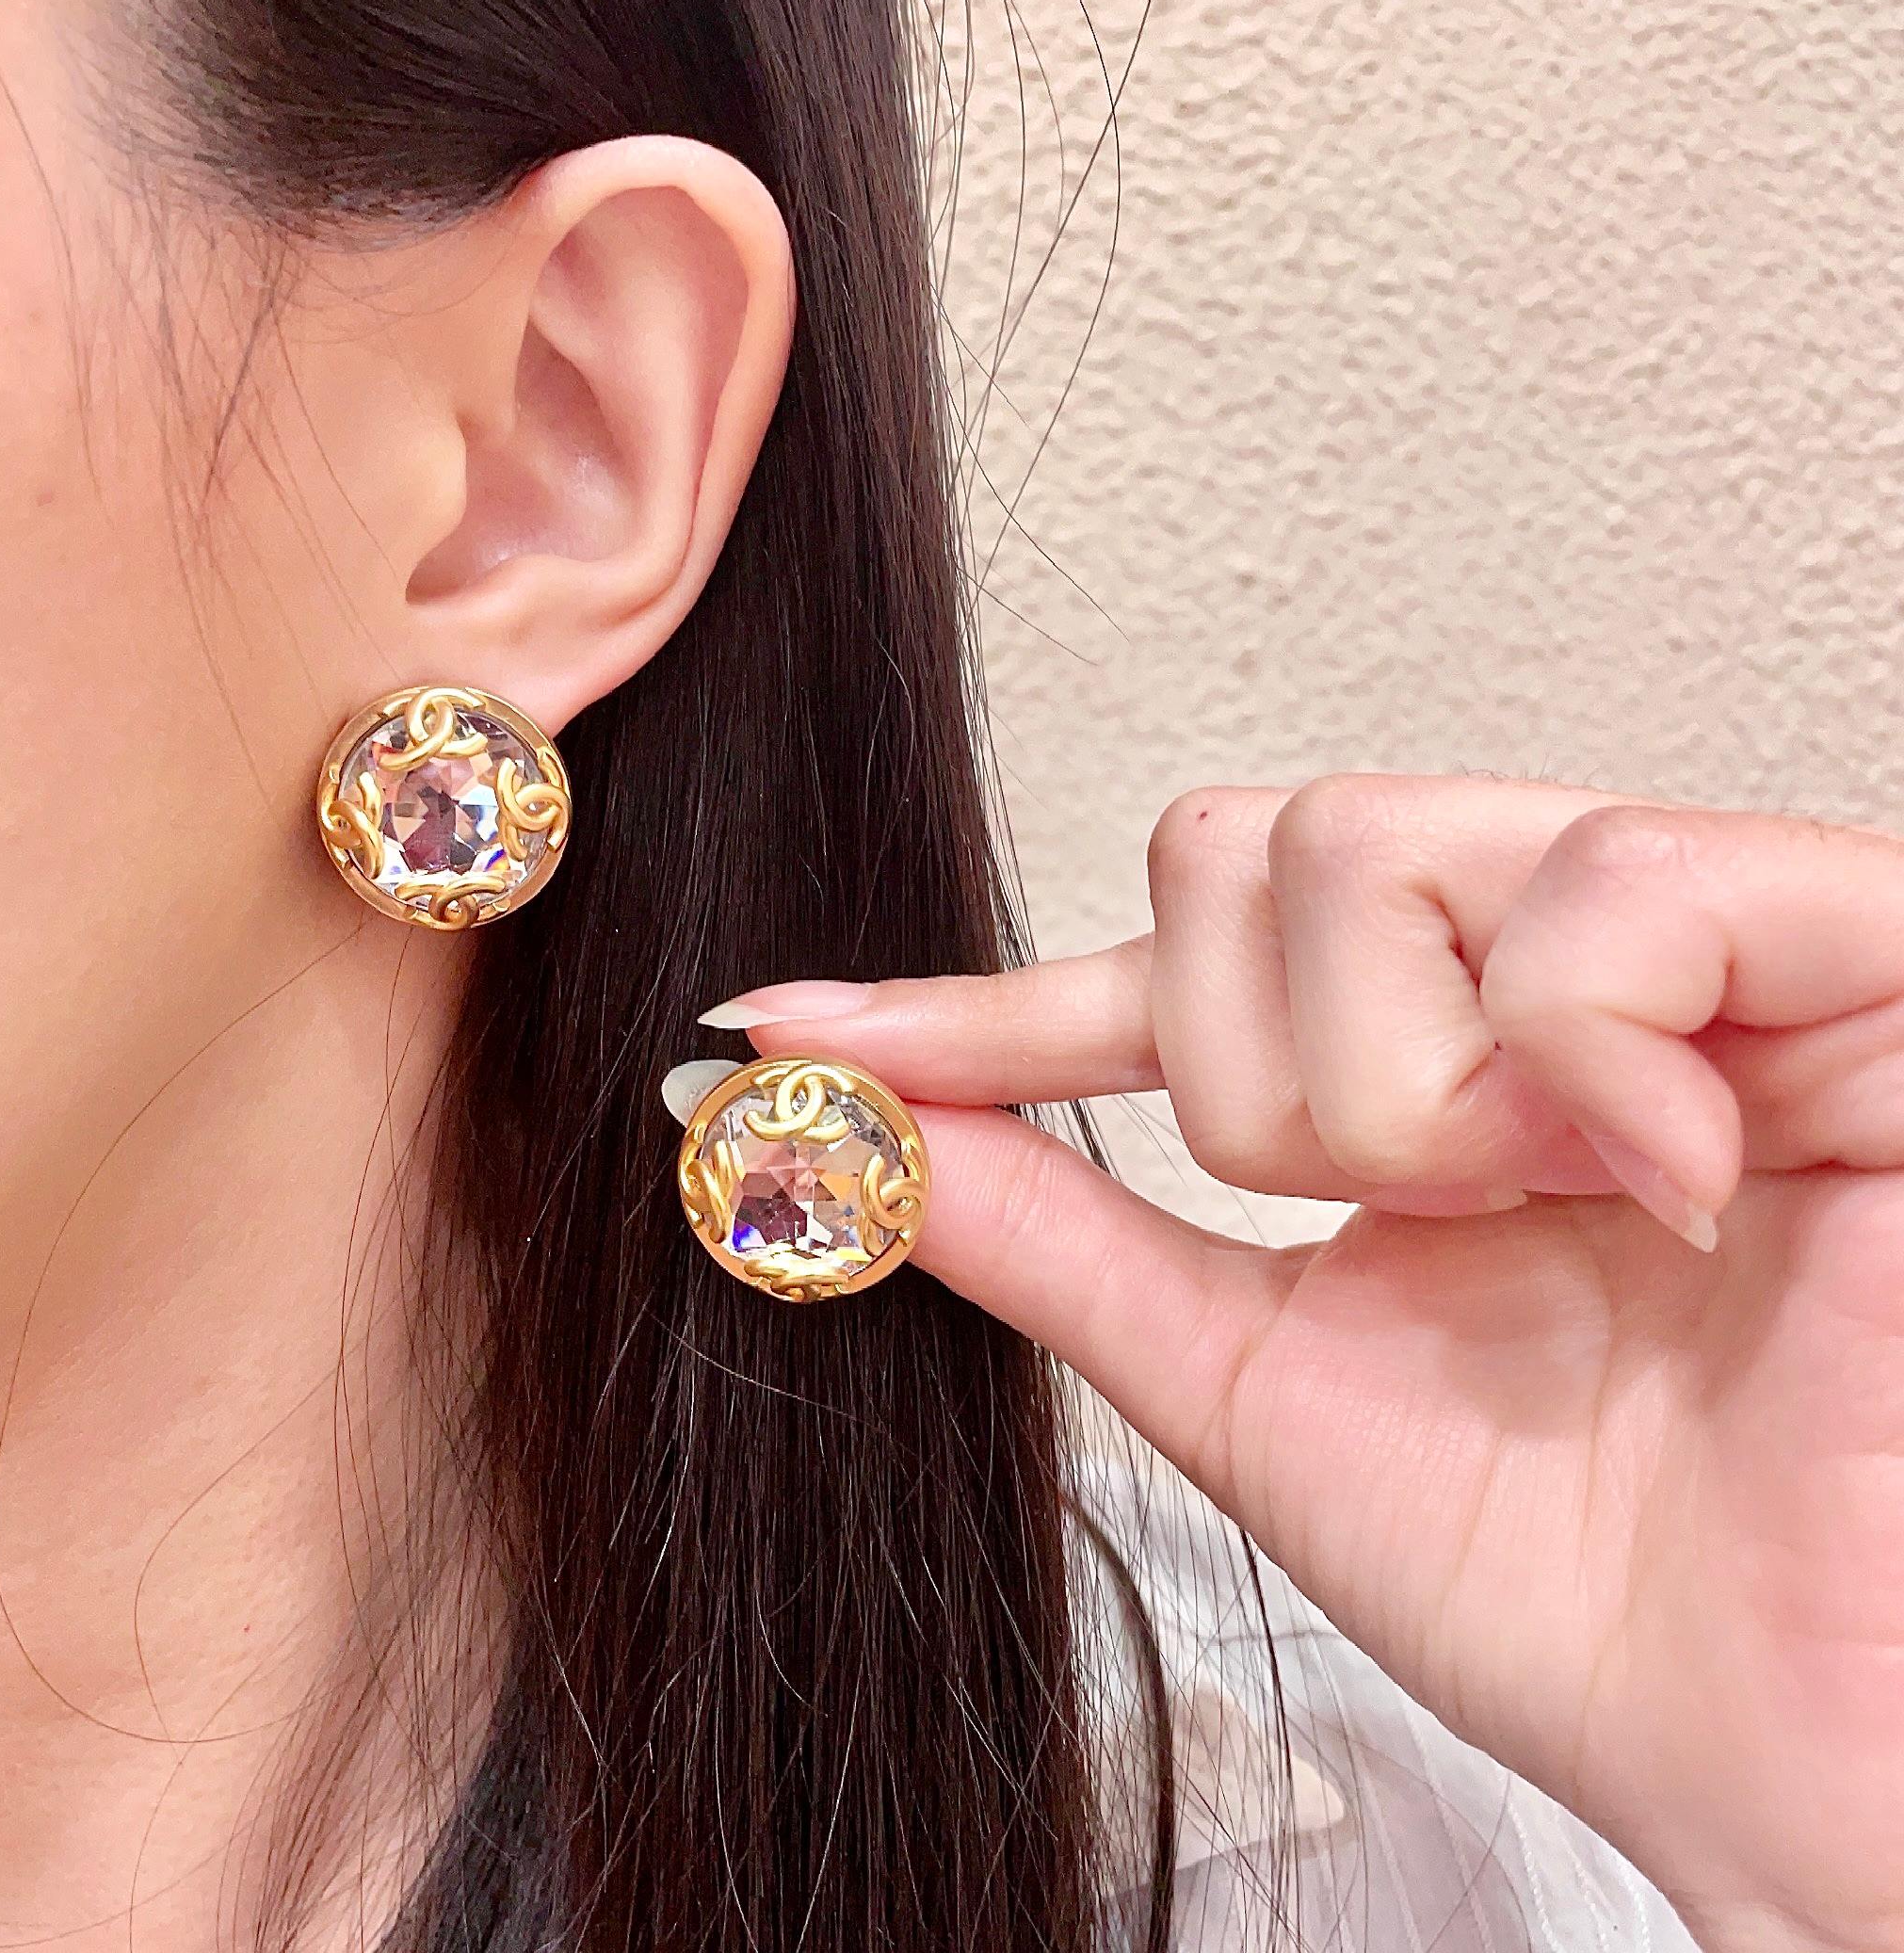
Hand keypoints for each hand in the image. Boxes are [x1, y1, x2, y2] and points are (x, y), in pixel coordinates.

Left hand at [712, 775, 1903, 1952]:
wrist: (1797, 1750)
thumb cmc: (1573, 1584)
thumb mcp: (1254, 1383)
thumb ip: (1061, 1237)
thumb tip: (860, 1133)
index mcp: (1421, 1061)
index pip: (1162, 955)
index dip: (984, 1001)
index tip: (802, 1034)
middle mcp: (1541, 971)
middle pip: (1249, 850)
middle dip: (1263, 1087)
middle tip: (1415, 1223)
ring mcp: (1697, 944)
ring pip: (1372, 850)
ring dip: (1402, 1093)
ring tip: (1542, 1211)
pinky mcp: (1855, 953)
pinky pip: (1612, 890)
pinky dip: (1579, 1056)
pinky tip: (1666, 1177)